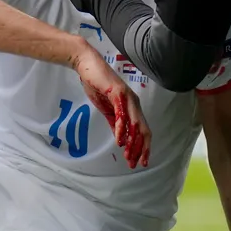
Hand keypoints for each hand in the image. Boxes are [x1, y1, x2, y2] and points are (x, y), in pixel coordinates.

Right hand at [73, 44, 150, 168]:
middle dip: (141, 149)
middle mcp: (134, 103)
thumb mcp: (107, 110)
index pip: (143, 130)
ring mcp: (128, 98)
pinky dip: (122, 129)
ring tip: (128, 157)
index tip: (139, 161)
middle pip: (144, 130)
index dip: (143, 147)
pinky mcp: (118, 94)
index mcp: (132, 107)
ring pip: (136, 124)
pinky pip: (122, 114)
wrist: (87, 66)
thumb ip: (115, 124)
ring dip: (133, 143)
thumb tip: (121, 140)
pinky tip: (119, 141)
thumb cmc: (97, 85)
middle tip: (135, 164)